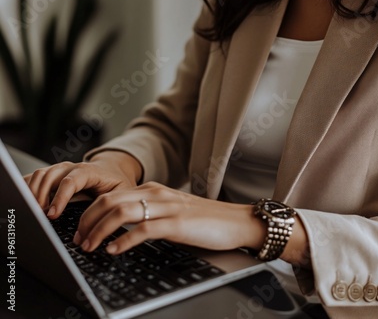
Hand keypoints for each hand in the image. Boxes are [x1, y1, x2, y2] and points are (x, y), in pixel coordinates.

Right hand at [24, 151, 141, 217]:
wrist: (114, 168)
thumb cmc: (118, 182)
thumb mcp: (121, 192)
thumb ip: (111, 203)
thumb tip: (101, 223)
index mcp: (89, 171)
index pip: (70, 181)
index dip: (59, 198)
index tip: (52, 214)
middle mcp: (72, 167)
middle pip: (50, 176)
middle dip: (41, 196)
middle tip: (38, 216)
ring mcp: (61, 169)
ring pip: (41, 175)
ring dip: (32, 192)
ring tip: (32, 211)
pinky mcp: (54, 174)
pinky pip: (36, 177)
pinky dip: (27, 186)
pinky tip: (23, 200)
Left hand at [73, 182, 267, 254]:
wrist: (236, 220)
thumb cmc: (205, 219)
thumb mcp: (171, 211)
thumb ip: (149, 213)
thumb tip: (121, 227)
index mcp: (153, 190)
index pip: (111, 195)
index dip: (90, 212)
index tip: (81, 230)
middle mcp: (157, 194)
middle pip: (109, 201)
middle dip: (87, 221)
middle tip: (78, 240)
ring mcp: (167, 207)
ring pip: (121, 212)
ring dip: (99, 231)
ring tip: (90, 246)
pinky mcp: (177, 223)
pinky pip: (143, 229)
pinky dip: (123, 240)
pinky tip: (114, 250)